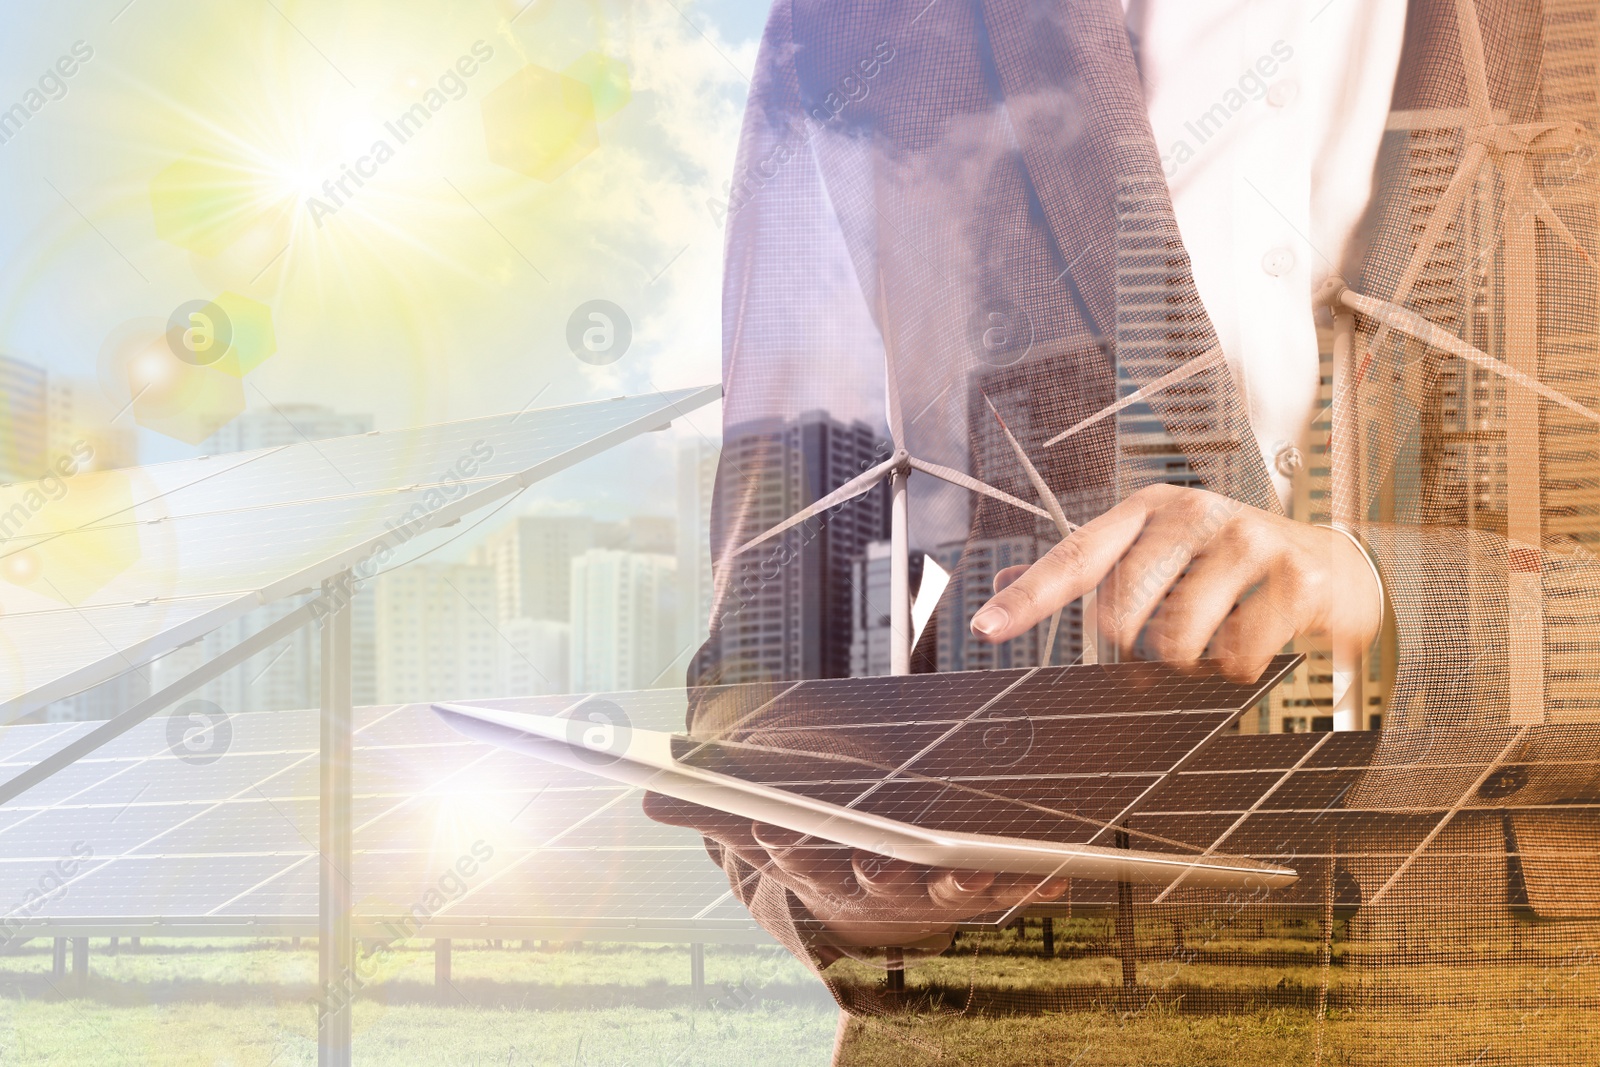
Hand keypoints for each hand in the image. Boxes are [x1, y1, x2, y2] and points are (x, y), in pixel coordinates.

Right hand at [643, 793, 1065, 951]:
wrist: (860, 857)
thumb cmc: (809, 822)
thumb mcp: (756, 810)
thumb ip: (709, 803)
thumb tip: (647, 796)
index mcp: (819, 867)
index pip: (797, 858)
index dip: (785, 845)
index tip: (771, 824)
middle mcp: (870, 887)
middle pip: (877, 886)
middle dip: (889, 877)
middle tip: (898, 863)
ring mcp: (922, 892)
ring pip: (944, 896)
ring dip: (968, 889)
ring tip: (985, 874)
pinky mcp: (966, 887)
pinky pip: (998, 891)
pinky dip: (1027, 887)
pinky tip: (1056, 878)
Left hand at [971, 484, 1382, 681]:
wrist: (1332, 564)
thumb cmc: (1230, 559)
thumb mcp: (1158, 548)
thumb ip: (1091, 565)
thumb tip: (1009, 579)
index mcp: (1148, 509)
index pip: (1075, 556)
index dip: (1028, 596)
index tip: (986, 627)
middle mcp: (1192, 514)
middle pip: (1120, 610)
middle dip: (1132, 647)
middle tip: (1157, 647)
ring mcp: (1246, 541)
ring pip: (1175, 640)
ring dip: (1186, 661)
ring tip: (1208, 642)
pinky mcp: (1294, 577)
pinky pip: (1236, 655)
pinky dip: (1234, 667)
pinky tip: (1250, 640)